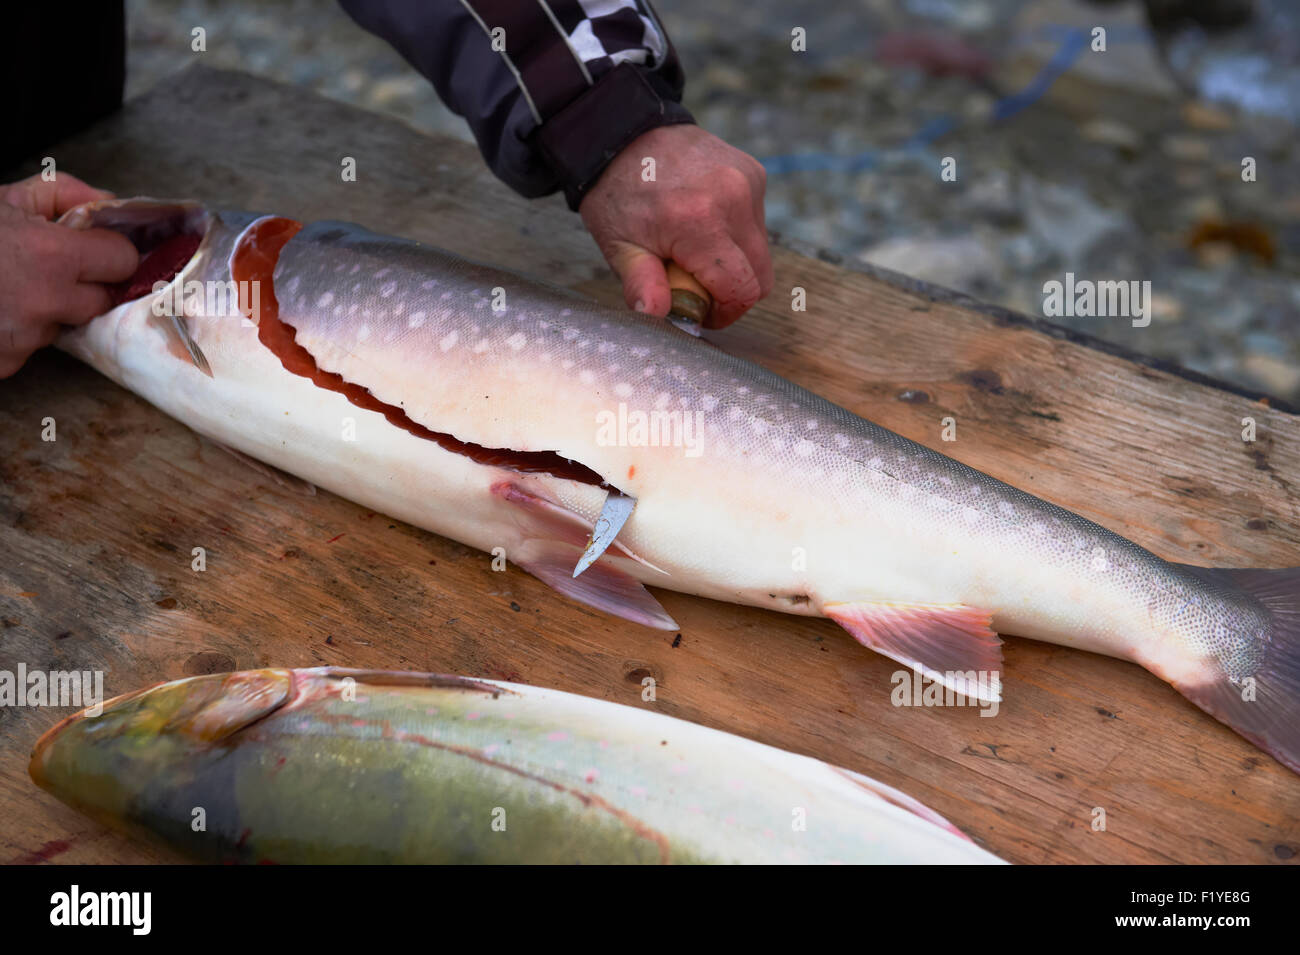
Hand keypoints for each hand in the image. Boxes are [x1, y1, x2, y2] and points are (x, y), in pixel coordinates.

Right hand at [0, 173, 137, 377]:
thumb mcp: (3, 200)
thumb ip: (63, 196)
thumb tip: (110, 204)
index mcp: (50, 255)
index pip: (122, 261)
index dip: (111, 251)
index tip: (97, 248)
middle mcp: (44, 303)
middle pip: (100, 301)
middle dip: (83, 285)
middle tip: (47, 268)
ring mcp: (24, 339)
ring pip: (60, 325)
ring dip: (45, 310)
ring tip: (5, 287)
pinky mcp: (4, 365)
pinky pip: (27, 348)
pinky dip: (14, 332)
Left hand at [579, 124, 772, 328]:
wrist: (626, 133)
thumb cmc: (618, 193)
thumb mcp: (619, 245)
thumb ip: (641, 283)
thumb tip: (656, 313)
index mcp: (699, 223)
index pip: (743, 289)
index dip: (727, 312)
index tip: (704, 311)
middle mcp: (734, 200)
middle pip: (761, 276)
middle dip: (734, 291)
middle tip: (699, 286)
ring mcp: (749, 182)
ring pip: (761, 251)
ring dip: (735, 262)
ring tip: (695, 250)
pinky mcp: (754, 173)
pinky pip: (757, 223)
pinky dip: (736, 235)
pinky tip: (705, 223)